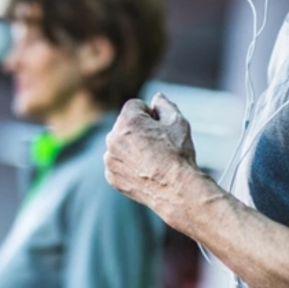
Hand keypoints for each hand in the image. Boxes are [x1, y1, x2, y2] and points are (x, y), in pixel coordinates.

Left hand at [104, 93, 201, 217]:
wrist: (177, 190)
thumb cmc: (178, 154)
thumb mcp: (177, 121)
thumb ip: (164, 104)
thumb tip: (157, 97)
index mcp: (127, 121)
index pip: (135, 105)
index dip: (151, 114)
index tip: (160, 127)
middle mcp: (113, 138)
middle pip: (125, 124)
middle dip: (139, 129)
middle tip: (158, 144)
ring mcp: (110, 158)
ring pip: (120, 144)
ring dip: (132, 147)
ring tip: (152, 159)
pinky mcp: (111, 176)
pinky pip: (118, 163)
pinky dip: (128, 165)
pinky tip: (145, 171)